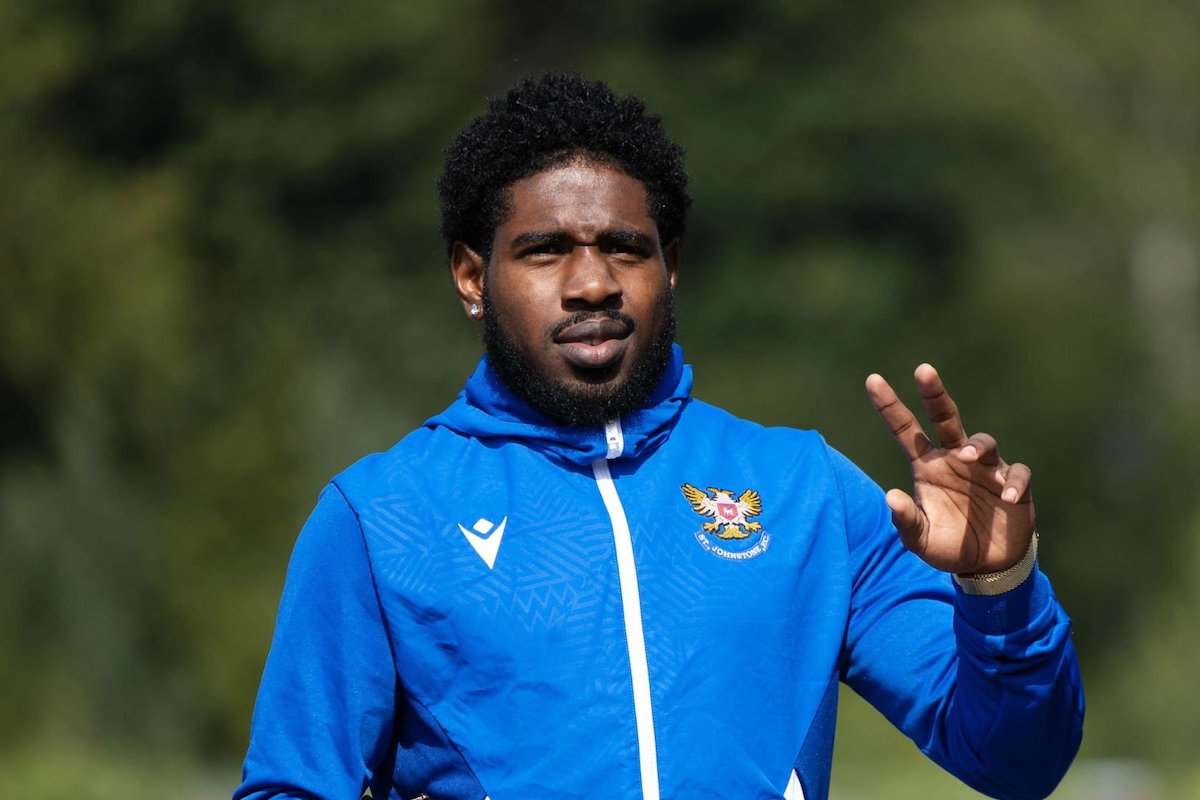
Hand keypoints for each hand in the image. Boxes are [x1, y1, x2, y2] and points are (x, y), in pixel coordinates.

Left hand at [865, 364, 1034, 574]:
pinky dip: (1013, 483)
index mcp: (927, 466)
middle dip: (934, 393)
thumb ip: (906, 521)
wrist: (987, 565)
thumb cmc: (949, 546)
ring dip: (976, 445)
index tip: (873, 380)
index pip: (905, 430)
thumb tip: (890, 496)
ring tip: (967, 457)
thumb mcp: (921, 540)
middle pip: (945, 418)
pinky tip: (1006, 498)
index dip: (890, 406)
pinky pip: (1017, 474)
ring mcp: (986, 469)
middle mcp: (955, 459)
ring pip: (983, 441)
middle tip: (923, 370)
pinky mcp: (1014, 486)